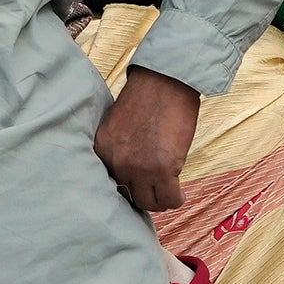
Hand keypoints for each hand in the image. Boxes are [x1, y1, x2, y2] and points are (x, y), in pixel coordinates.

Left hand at [93, 65, 200, 220]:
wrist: (166, 80)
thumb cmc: (148, 96)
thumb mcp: (119, 124)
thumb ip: (120, 148)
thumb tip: (131, 170)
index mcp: (104, 149)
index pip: (112, 183)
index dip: (129, 184)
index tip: (140, 185)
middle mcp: (117, 162)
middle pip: (130, 197)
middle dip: (144, 194)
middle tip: (157, 189)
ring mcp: (139, 168)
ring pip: (149, 203)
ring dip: (160, 199)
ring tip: (169, 190)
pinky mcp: (163, 169)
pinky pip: (169, 199)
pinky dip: (176, 199)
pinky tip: (180, 192)